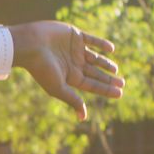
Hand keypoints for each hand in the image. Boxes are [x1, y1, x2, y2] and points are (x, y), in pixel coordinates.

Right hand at [10, 21, 124, 120]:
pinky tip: (111, 49)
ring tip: (115, 69)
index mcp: (69, 77)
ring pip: (95, 57)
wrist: (30, 44)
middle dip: (107, 78)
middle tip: (122, 83)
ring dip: (105, 63)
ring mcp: (74, 49)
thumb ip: (73, 100)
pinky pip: (91, 40)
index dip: (106, 89)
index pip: (91, 85)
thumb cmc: (42, 68)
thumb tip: (83, 118)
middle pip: (94, 73)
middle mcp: (73, 64)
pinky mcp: (74, 35)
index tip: (120, 93)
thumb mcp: (58, 87)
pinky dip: (101, 43)